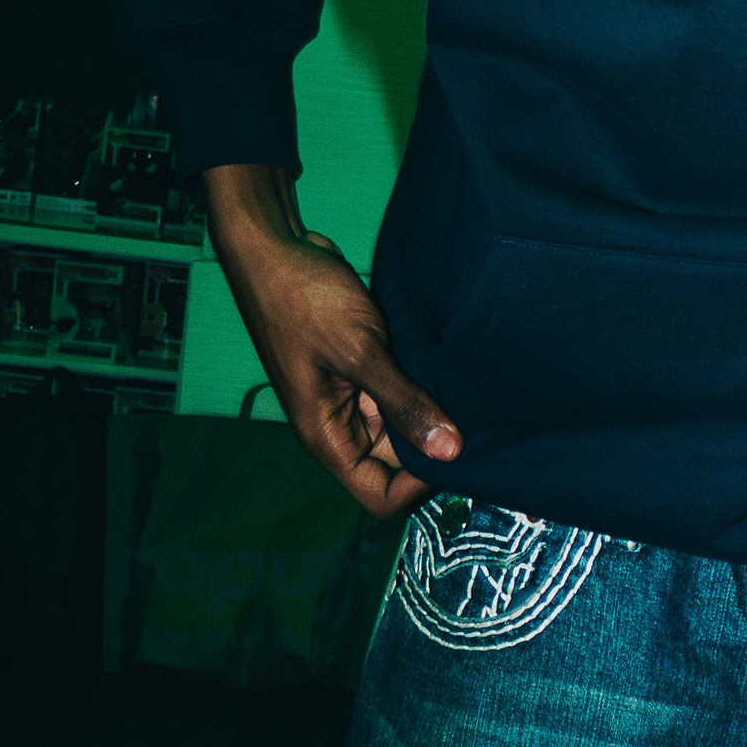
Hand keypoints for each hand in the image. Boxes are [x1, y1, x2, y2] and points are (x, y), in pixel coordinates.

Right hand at [202, 164, 462, 519]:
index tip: (454, 451)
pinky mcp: (359, 372)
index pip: (380, 496)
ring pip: (399, 429)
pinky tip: (445, 371)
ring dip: (427, 415)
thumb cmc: (302, 299)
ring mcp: (348, 399)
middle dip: (430, 448)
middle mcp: (337, 427)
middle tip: (470, 418)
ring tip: (462, 392)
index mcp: (326, 437)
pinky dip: (419, 389)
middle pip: (395, 467)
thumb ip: (404, 403)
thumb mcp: (360, 352)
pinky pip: (395, 397)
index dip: (418, 486)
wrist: (276, 249)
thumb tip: (450, 452)